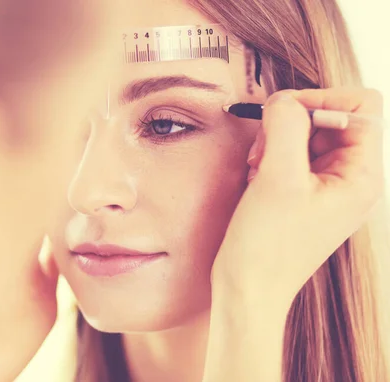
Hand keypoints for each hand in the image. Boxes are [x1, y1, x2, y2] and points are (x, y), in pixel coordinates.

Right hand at [212, 88, 384, 308]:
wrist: (247, 290)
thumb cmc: (267, 246)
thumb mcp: (277, 178)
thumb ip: (285, 127)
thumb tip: (284, 99)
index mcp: (360, 177)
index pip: (361, 110)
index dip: (322, 100)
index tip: (284, 112)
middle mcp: (349, 181)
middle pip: (332, 119)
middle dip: (293, 122)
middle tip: (263, 145)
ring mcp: (326, 189)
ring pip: (307, 136)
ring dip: (277, 140)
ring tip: (256, 166)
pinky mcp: (303, 195)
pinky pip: (292, 156)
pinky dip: (271, 156)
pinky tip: (255, 176)